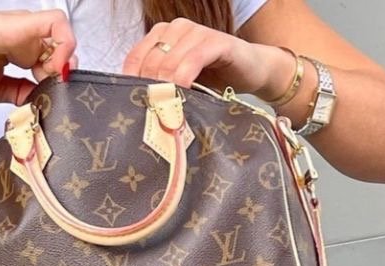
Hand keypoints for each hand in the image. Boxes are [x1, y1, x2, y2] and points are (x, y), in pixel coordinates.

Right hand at [0, 5, 75, 103]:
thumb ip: (18, 94)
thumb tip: (37, 102)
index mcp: (17, 52)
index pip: (51, 65)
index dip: (57, 84)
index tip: (49, 102)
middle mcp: (23, 39)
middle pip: (62, 52)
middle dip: (65, 76)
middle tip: (53, 94)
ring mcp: (23, 30)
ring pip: (64, 37)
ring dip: (65, 62)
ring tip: (50, 82)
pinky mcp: (20, 24)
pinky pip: (57, 24)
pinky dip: (65, 45)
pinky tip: (54, 68)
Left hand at [122, 17, 290, 99]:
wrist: (252, 71)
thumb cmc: (215, 80)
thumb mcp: (182, 84)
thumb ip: (162, 87)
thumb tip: (136, 109)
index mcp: (161, 35)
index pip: (135, 59)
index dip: (131, 85)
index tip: (134, 110)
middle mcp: (175, 28)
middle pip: (150, 62)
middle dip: (150, 91)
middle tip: (153, 117)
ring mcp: (196, 31)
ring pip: (168, 62)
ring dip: (165, 89)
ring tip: (166, 113)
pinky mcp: (216, 41)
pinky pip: (193, 60)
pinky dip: (185, 79)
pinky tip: (183, 96)